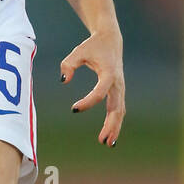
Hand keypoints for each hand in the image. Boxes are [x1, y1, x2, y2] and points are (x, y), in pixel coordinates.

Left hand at [60, 29, 125, 145]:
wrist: (110, 40)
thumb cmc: (92, 46)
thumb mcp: (78, 52)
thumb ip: (68, 65)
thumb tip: (64, 81)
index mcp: (109, 73)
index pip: (100, 92)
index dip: (88, 102)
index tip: (74, 108)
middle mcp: (117, 82)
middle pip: (116, 107)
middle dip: (110, 125)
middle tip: (102, 140)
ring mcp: (120, 88)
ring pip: (119, 111)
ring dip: (115, 127)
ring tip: (107, 143)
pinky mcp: (118, 91)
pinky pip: (118, 109)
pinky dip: (115, 122)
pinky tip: (109, 135)